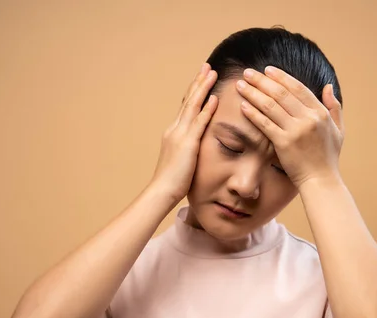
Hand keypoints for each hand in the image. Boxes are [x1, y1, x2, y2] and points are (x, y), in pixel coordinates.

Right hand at [151, 63, 217, 202]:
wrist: (162, 191)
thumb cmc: (172, 181)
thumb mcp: (181, 159)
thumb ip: (187, 148)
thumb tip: (195, 145)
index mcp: (174, 132)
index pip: (186, 107)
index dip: (194, 92)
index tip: (202, 78)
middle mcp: (175, 129)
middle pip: (188, 100)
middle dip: (198, 82)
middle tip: (207, 66)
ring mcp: (180, 135)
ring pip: (193, 106)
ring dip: (203, 88)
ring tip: (212, 73)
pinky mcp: (187, 144)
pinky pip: (199, 123)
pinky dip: (207, 109)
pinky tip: (214, 99)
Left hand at [235, 66, 344, 187]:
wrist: (321, 180)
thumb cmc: (328, 157)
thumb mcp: (338, 130)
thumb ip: (334, 107)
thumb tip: (327, 86)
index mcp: (320, 113)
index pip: (298, 88)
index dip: (281, 77)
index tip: (267, 70)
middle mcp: (309, 118)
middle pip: (281, 93)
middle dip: (262, 81)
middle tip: (247, 72)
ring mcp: (296, 130)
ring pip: (270, 105)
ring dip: (253, 93)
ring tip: (240, 85)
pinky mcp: (283, 143)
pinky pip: (265, 124)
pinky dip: (253, 113)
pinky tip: (243, 105)